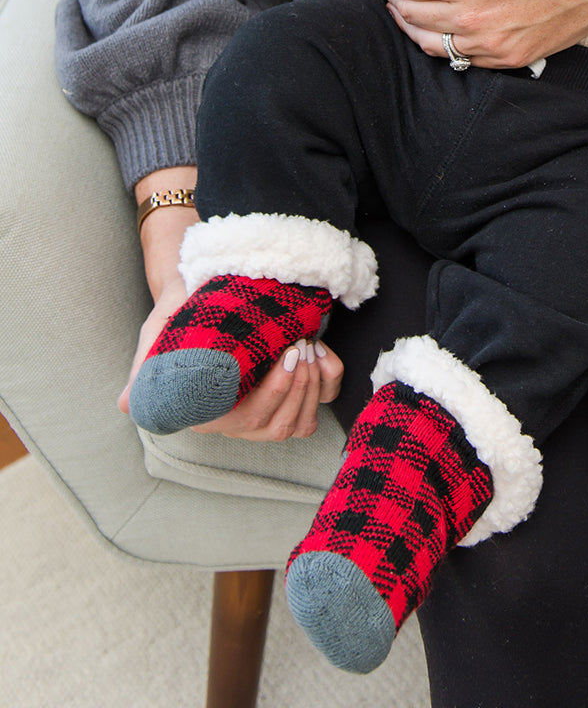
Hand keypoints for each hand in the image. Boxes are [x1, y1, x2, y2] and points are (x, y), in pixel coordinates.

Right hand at [125, 166, 342, 440]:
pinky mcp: (298, 392)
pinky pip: (323, 403)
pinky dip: (331, 380)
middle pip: (281, 427)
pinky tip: (323, 351)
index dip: (274, 393)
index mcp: (210, 412)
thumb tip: (127, 405)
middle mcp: (241, 421)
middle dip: (300, 386)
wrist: (209, 290)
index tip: (287, 354)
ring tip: (310, 346)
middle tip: (302, 344)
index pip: (248, 421)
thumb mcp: (160, 334)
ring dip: (315, 385)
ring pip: (303, 423)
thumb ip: (147, 367)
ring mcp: (271, 410)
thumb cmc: (183, 313)